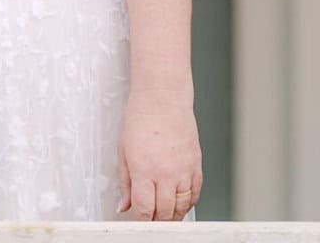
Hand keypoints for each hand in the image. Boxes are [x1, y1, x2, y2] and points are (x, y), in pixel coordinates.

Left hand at [116, 89, 201, 220]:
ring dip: (173, 216)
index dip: (139, 220)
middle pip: (164, 213)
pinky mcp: (196, 164)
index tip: (136, 220)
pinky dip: (188, 203)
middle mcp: (166, 173)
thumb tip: (124, 205)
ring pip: (181, 206)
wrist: (163, 98)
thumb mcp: (123, 151)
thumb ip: (124, 182)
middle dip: (156, 222)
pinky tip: (180, 204)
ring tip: (164, 218)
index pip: (143, 208)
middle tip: (150, 222)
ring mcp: (183, 170)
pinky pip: (195, 193)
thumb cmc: (141, 119)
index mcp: (144, 170)